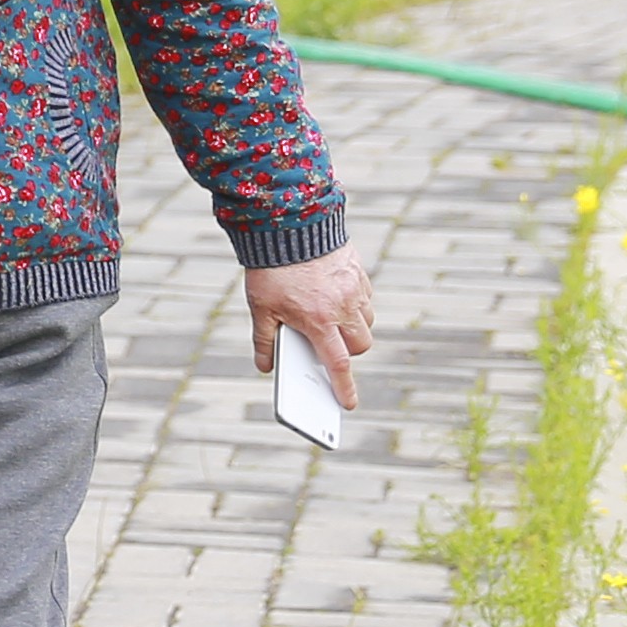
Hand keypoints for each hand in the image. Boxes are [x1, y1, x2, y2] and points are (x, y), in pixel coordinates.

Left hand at [245, 245, 376, 410]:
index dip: (344, 387)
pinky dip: (354, 303)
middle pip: (360, 345)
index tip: (348, 404)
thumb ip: (264, 340)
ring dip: (352, 327)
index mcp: (319, 320)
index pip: (337, 364)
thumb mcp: (261, 307)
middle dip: (348, 351)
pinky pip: (365, 297)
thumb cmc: (272, 267)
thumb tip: (265, 366)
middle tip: (327, 344)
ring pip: (366, 322)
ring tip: (328, 319)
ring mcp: (355, 289)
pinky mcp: (358, 271)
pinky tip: (332, 295)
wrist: (289, 221)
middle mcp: (342, 307)